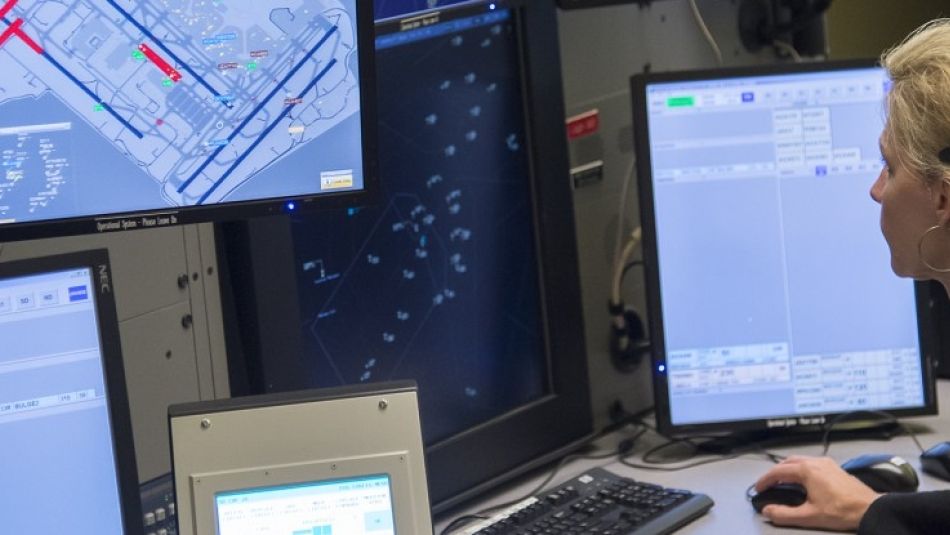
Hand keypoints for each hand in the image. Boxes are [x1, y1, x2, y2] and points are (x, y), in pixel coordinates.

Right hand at [754, 455, 881, 530]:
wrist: (870, 509)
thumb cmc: (840, 511)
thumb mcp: (809, 516)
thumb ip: (784, 514)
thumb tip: (767, 511)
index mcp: (807, 470)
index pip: (778, 471)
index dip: (765, 480)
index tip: (758, 489)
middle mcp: (815, 461)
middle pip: (788, 462)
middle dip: (775, 472)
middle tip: (769, 485)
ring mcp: (827, 463)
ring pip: (800, 460)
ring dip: (788, 469)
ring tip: (783, 482)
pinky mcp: (835, 467)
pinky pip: (811, 463)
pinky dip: (800, 469)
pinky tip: (803, 481)